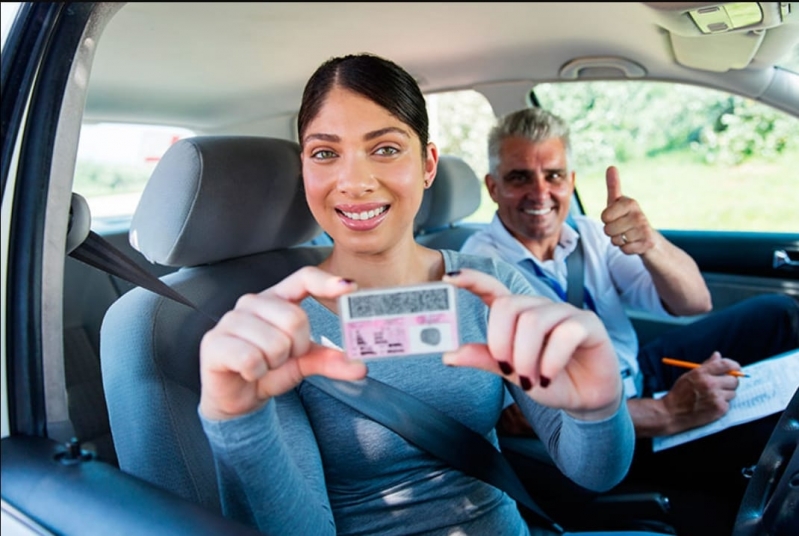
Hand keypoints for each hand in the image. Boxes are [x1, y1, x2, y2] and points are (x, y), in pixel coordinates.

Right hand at [199, 266, 366, 420]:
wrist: (236, 397)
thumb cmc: (269, 370)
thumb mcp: (304, 363)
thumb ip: (330, 360)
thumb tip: (360, 367)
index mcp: (277, 299)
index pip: (303, 278)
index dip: (327, 281)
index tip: (351, 289)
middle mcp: (252, 302)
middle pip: (295, 319)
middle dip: (297, 348)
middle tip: (283, 358)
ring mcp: (231, 320)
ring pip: (275, 343)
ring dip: (276, 364)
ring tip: (264, 365)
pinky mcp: (214, 343)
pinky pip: (252, 359)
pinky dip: (257, 374)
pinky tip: (249, 373)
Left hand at [442, 269, 621, 420]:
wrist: (586, 399)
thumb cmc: (548, 381)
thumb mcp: (513, 373)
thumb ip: (485, 360)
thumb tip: (449, 355)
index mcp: (517, 315)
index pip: (492, 288)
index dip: (471, 280)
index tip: (449, 278)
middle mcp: (539, 307)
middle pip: (509, 306)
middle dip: (501, 342)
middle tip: (507, 369)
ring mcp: (565, 312)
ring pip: (533, 321)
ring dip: (525, 357)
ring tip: (530, 381)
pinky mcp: (588, 324)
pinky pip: (564, 333)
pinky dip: (550, 361)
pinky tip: (548, 377)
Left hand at [601, 166, 656, 254]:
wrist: (649, 240)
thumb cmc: (628, 219)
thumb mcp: (619, 203)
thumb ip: (614, 187)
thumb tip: (611, 166)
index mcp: (630, 203)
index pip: (604, 216)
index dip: (606, 220)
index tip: (616, 217)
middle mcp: (639, 214)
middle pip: (608, 229)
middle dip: (611, 233)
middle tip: (622, 229)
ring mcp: (644, 229)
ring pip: (615, 240)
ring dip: (619, 241)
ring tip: (629, 236)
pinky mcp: (647, 243)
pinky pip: (624, 250)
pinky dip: (626, 249)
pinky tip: (634, 244)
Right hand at [659, 351, 740, 433]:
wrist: (672, 412)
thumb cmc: (680, 393)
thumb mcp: (690, 374)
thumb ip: (706, 365)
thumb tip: (717, 355)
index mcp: (702, 373)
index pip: (726, 364)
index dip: (734, 366)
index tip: (735, 368)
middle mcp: (710, 384)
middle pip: (734, 380)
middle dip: (730, 382)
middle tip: (723, 385)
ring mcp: (716, 397)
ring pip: (733, 393)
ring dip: (726, 394)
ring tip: (713, 397)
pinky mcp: (719, 409)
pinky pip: (729, 404)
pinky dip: (722, 404)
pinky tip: (711, 405)